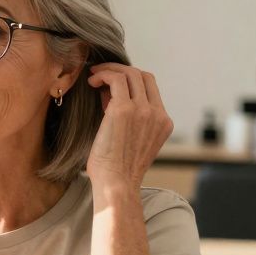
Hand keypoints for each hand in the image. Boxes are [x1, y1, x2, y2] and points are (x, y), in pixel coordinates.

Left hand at [85, 63, 173, 188]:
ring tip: (94, 76)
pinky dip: (103, 75)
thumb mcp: (130, 139)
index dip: (131, 80)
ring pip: (130, 74)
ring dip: (110, 70)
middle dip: (120, 70)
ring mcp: (143, 111)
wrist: (116, 184)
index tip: (112, 83)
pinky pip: (116, 79)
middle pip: (143, 76)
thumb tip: (109, 92)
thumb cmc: (116, 168)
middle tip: (101, 73)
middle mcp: (157, 114)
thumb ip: (126, 116)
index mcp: (163, 122)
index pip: (152, 88)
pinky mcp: (124, 110)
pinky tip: (92, 82)